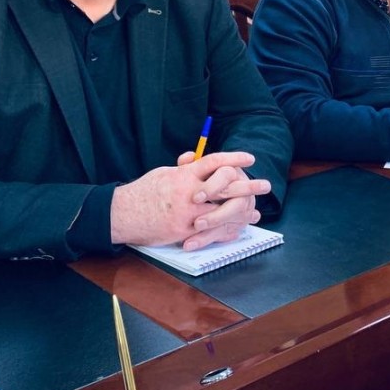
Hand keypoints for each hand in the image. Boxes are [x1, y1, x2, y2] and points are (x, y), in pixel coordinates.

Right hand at [109, 151, 272, 249]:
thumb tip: (197, 157)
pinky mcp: (185, 231)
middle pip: (225, 186)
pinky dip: (225, 229)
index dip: (234, 159)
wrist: (124, 214)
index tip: (251, 158)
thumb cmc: (144, 191)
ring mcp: (188, 214)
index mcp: (185, 175)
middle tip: (266, 185)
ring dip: (242, 211)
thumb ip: (184, 168)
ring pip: (221, 211)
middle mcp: (190, 193)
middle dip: (248, 186)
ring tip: (256, 211)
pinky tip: (237, 229)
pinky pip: (209, 230)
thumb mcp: (164, 173)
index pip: (215, 162)